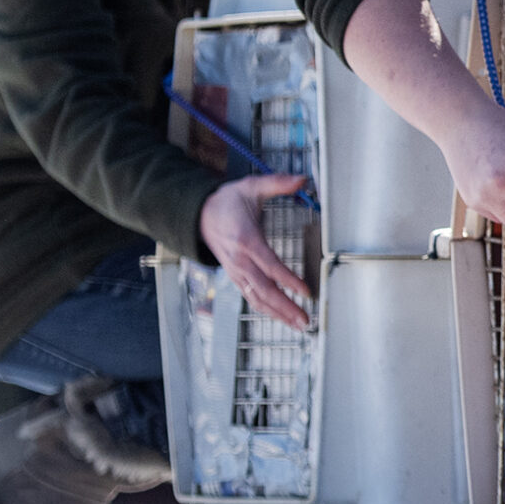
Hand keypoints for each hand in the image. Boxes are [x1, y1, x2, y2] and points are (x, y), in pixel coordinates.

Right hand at [198, 175, 313, 330]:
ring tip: (298, 324)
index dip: (288, 280)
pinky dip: (266, 309)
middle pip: (265, 289)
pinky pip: (251, 297)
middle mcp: (240, 260)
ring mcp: (236, 271)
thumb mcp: (252, 186)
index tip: (305, 291)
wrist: (199, 214)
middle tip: (305, 320)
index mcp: (247, 239)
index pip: (271, 265)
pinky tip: (280, 316)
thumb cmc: (227, 202)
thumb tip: (301, 179)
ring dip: (278, 313)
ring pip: (257, 298)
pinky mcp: (236, 276)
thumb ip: (278, 183)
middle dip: (286, 307)